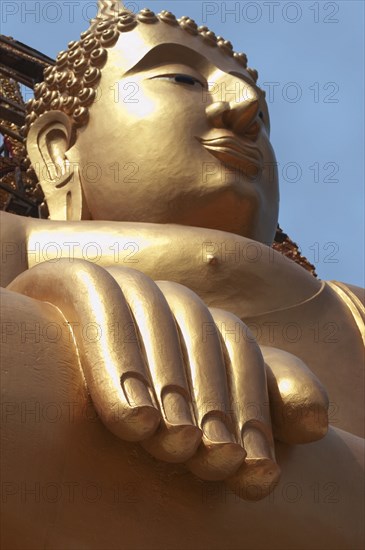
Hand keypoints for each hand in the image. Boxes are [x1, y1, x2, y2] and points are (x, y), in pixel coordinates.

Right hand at [8, 260, 327, 499]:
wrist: (29, 372)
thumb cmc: (116, 401)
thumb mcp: (186, 416)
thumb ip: (257, 405)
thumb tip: (320, 420)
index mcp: (196, 325)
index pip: (240, 353)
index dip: (253, 408)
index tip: (252, 470)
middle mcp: (166, 298)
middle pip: (206, 336)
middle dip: (213, 403)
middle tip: (210, 462)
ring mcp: (124, 283)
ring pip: (161, 318)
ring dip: (171, 385)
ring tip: (172, 445)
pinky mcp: (77, 277)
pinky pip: (101, 304)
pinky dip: (118, 359)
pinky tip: (129, 416)